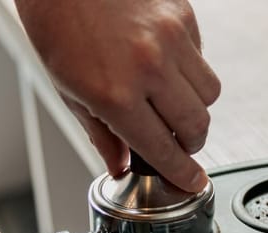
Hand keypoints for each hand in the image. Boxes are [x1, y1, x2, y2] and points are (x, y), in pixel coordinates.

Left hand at [16, 0, 220, 191]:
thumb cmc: (58, 25)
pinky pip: (202, 56)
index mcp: (115, 94)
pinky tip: (162, 62)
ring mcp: (170, 39)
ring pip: (209, 93)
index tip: (192, 181)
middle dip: (191, 143)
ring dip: (195, 106)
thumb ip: (101, 134)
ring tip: (170, 100)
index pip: (162, 149)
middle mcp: (148, 68)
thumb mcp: (68, 91)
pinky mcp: (183, 15)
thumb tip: (121, 163)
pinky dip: (189, 69)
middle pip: (197, 125)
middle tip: (178, 143)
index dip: (182, 172)